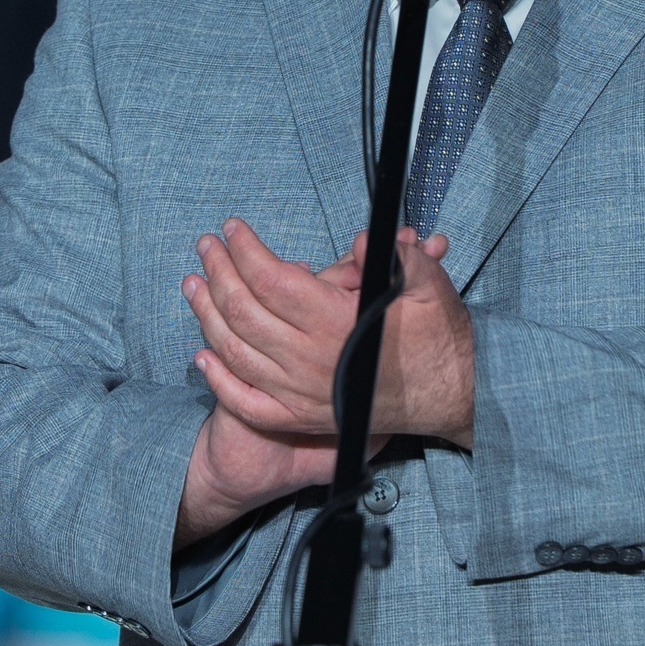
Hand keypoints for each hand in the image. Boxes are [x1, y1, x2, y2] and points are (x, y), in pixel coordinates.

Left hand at [172, 220, 475, 548]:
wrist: (451, 398)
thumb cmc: (439, 339)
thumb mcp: (427, 286)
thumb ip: (394, 257)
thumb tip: (360, 239)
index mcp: (337, 323)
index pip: (272, 279)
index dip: (246, 250)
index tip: (234, 229)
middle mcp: (311, 360)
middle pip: (244, 311)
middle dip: (219, 272)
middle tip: (207, 246)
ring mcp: (300, 394)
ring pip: (235, 351)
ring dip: (206, 315)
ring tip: (193, 285)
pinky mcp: (300, 417)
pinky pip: (246, 401)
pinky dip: (218, 379)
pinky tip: (202, 355)